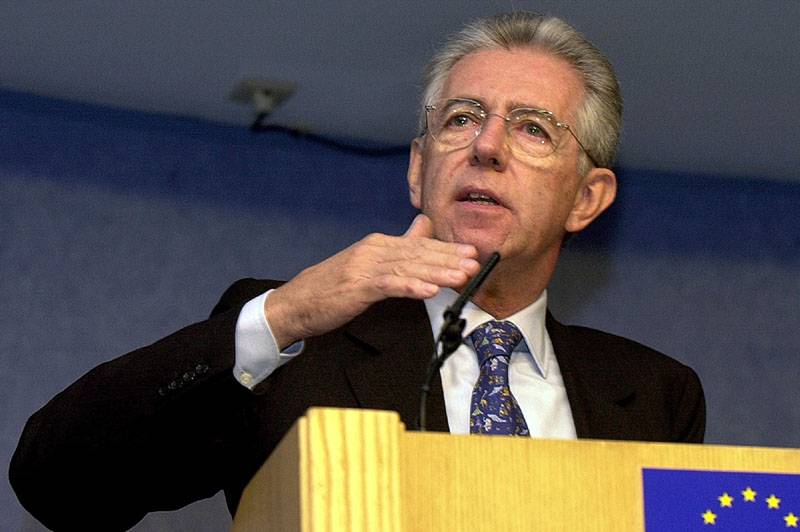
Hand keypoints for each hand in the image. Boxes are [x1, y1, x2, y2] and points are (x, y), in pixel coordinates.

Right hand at [265, 214, 479, 347]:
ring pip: (408, 268)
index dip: (448, 249)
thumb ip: (398, 246)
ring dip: (437, 272)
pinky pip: (389, 285)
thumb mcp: (368, 262)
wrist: (297, 302)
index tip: (472, 253)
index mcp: (379, 244)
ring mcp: (364, 267)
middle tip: (475, 262)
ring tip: (460, 277)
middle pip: (418, 253)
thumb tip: (423, 226)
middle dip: (449, 258)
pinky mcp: (357, 286)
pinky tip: (429, 291)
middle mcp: (374, 250)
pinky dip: (411, 287)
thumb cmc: (333, 286)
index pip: (420, 245)